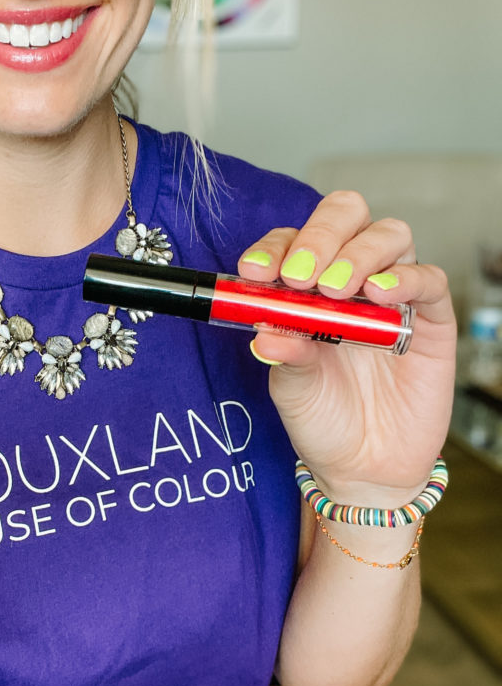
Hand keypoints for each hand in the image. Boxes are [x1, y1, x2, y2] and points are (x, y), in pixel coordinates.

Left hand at [239, 191, 456, 505]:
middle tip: (301, 275)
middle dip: (320, 235)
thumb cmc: (323, 418)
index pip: (291, 241)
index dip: (274, 248)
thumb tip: (265, 329)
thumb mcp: (292, 387)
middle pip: (345, 217)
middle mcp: (350, 279)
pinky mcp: (429, 319)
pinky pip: (427, 280)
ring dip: (357, 254)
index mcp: (306, 287)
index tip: (256, 273)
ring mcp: (391, 295)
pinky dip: (405, 278)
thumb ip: (285, 353)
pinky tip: (379, 294)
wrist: (363, 467)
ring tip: (335, 290)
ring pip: (388, 236)